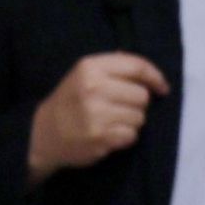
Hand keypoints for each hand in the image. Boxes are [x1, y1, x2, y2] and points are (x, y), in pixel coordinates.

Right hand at [27, 52, 169, 184]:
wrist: (41, 134)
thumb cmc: (70, 100)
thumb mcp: (85, 74)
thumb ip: (114, 66)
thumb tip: (147, 70)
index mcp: (91, 67)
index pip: (137, 67)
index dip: (156, 77)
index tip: (162, 88)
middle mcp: (94, 88)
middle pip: (142, 96)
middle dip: (137, 103)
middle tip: (121, 108)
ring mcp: (96, 115)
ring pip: (140, 117)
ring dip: (132, 122)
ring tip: (112, 121)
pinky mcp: (100, 138)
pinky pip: (132, 136)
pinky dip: (125, 137)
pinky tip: (109, 134)